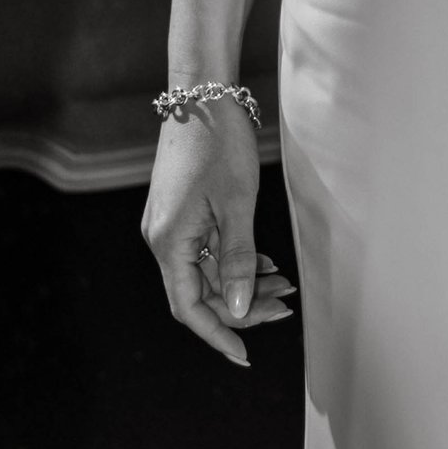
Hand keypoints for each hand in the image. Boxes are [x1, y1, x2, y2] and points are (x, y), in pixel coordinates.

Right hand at [141, 105, 294, 366]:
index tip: (244, 355)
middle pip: (200, 291)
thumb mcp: (237, 204)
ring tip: (284, 286)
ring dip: (242, 282)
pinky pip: (206, 250)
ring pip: (206, 271)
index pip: (190, 307)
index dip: (217, 334)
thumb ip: (237, 259)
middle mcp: (162, 239)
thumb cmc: (219, 144)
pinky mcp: (181, 212)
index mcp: (170, 243)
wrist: (202, 93)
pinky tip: (264, 263)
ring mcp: (170, 225)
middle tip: (284, 307)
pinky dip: (234, 260)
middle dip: (242, 305)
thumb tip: (238, 309)